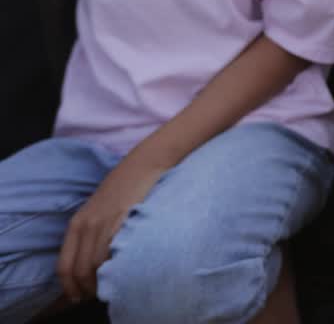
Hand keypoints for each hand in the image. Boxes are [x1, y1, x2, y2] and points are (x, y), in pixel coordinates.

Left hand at [56, 159, 165, 301]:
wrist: (144, 164)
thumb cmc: (126, 188)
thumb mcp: (99, 210)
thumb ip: (92, 233)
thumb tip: (92, 262)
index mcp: (76, 224)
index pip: (64, 266)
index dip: (70, 286)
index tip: (79, 296)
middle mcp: (85, 225)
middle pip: (79, 270)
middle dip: (87, 289)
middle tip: (100, 295)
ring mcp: (103, 223)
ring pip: (95, 266)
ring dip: (103, 282)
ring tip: (114, 286)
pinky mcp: (121, 221)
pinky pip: (113, 253)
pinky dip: (116, 268)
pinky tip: (124, 271)